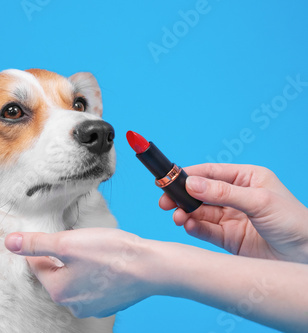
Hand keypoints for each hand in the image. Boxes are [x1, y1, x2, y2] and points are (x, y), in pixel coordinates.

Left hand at [4, 228, 163, 317]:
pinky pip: (93, 285)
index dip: (47, 245)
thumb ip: (36, 243)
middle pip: (57, 273)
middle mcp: (73, 305)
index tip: (62, 236)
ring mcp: (93, 307)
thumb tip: (9, 243)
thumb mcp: (66, 243)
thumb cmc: (110, 253)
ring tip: (96, 251)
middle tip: (82, 242)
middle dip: (64, 256)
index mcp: (58, 291)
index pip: (37, 264)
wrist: (151, 267)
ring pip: (76, 278)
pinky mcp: (109, 303)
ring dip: (80, 264)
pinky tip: (107, 262)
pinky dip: (96, 272)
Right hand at [160, 163, 307, 262]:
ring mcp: (231, 218)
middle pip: (201, 193)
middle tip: (164, 201)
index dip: (189, 175)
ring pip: (200, 212)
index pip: (211, 172)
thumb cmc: (294, 222)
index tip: (168, 178)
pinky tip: (187, 225)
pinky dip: (194, 228)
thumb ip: (222, 193)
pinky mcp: (228, 238)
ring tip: (177, 217)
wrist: (307, 257)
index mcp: (246, 179)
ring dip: (185, 213)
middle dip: (181, 196)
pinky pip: (205, 230)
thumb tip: (191, 184)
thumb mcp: (258, 201)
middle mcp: (236, 196)